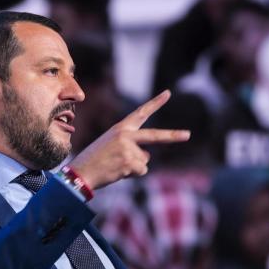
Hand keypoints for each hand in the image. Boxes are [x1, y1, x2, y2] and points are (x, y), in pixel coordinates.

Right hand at [70, 90, 189, 189]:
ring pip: (144, 161)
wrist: (81, 172)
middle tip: (188, 135)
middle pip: (155, 136)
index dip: (155, 103)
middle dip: (173, 136)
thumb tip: (148, 157)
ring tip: (115, 166)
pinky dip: (132, 175)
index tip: (168, 93)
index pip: (140, 112)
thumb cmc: (95, 160)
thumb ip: (132, 147)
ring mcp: (128, 149)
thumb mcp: (112, 146)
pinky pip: (141, 171)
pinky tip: (117, 172)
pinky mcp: (130, 162)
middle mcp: (126, 135)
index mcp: (120, 128)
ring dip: (133, 167)